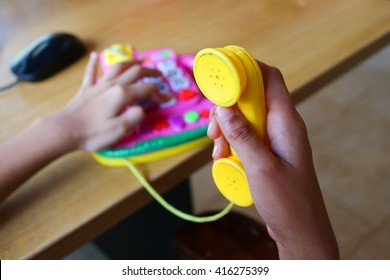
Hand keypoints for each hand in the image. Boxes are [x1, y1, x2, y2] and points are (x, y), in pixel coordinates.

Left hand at [51, 52, 168, 151]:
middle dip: (149, 71)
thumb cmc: (93, 133)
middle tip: (159, 73)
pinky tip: (94, 55)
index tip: (166, 99)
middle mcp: (111, 85)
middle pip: (134, 72)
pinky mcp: (85, 90)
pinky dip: (93, 63)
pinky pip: (91, 73)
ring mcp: (97, 85)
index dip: (158, 93)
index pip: (146, 89)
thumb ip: (135, 117)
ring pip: (116, 68)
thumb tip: (143, 108)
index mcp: (122, 94)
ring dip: (130, 62)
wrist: (64, 131)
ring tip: (139, 61)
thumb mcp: (120, 130)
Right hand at [207, 62, 338, 258]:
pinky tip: (222, 158)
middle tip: (214, 129)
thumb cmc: (288, 201)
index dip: (247, 68)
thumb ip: (242, 134)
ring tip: (217, 149)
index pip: (270, 77)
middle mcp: (282, 126)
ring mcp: (275, 140)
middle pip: (252, 98)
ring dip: (227, 128)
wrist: (301, 232)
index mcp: (287, 122)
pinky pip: (246, 137)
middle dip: (228, 107)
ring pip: (245, 118)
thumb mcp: (260, 166)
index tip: (222, 75)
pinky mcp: (268, 153)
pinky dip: (231, 143)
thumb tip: (224, 106)